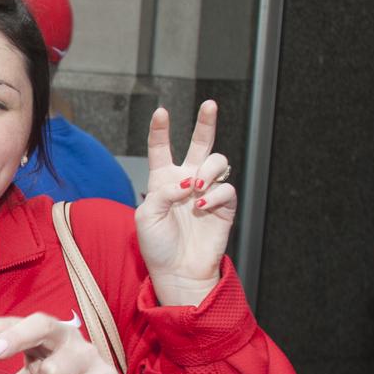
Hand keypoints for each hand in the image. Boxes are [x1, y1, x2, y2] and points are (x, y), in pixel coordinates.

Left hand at [135, 102, 234, 306]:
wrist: (178, 270)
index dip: (161, 130)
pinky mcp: (224, 206)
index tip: (161, 112)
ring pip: (217, 161)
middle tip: (210, 104)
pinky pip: (227, 188)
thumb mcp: (147, 217)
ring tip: (197, 187)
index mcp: (163, 180)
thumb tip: (188, 181)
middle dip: (206, 123)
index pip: (161, 149)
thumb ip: (164, 193)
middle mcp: (186, 181)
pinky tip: (203, 206)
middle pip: (200, 144)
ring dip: (208, 170)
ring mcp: (207, 192)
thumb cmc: (157, 245)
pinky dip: (215, 195)